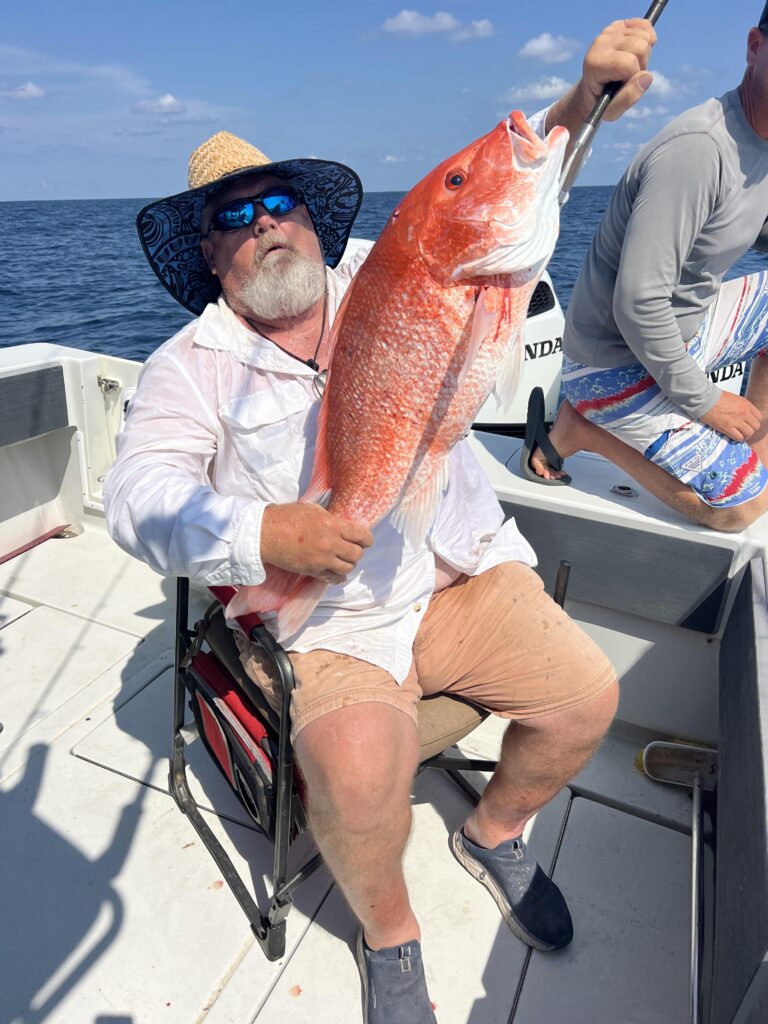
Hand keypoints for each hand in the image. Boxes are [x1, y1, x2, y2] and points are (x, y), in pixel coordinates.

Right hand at [260, 502, 372, 581]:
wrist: (266, 534)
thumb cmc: (287, 517)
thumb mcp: (313, 510)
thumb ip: (331, 519)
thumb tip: (343, 526)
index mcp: (333, 525)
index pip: (362, 536)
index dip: (366, 539)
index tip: (365, 540)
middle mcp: (331, 544)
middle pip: (357, 554)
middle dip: (357, 551)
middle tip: (351, 548)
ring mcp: (322, 560)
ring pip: (348, 568)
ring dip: (347, 564)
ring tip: (342, 559)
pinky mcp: (313, 571)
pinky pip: (333, 578)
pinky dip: (337, 576)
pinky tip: (336, 572)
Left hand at [546, 18, 655, 135]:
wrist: (592, 90)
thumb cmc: (602, 102)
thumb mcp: (612, 111)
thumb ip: (629, 97)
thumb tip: (647, 76)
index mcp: (595, 64)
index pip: (629, 62)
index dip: (634, 76)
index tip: (624, 84)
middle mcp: (600, 43)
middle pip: (640, 45)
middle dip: (641, 64)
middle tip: (628, 75)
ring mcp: (608, 32)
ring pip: (645, 35)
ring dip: (643, 54)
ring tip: (629, 66)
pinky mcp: (617, 26)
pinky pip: (645, 25)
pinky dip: (647, 38)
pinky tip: (636, 51)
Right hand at [700, 390, 762, 441]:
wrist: (705, 399)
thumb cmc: (717, 398)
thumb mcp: (736, 399)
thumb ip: (743, 407)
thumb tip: (746, 415)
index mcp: (746, 405)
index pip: (759, 418)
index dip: (754, 422)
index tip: (749, 424)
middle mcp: (744, 413)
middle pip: (755, 427)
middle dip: (751, 429)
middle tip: (744, 430)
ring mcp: (736, 421)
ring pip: (749, 433)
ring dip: (745, 435)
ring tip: (739, 434)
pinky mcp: (727, 428)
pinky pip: (738, 437)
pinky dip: (737, 438)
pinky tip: (733, 436)